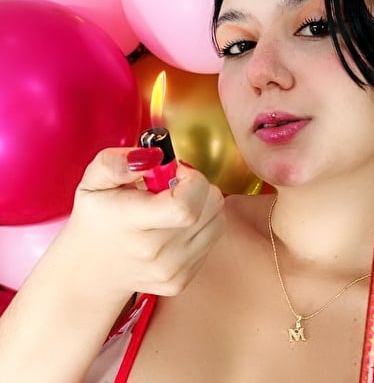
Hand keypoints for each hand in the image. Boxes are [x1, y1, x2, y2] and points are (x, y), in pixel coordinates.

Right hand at [62, 147, 223, 299]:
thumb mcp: (92, 182)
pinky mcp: (183, 280)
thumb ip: (116, 163)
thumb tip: (153, 157)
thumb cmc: (96, 220)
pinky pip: (212, 239)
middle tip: (173, 186)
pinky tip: (174, 227)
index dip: (192, 179)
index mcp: (132, 225)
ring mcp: (172, 270)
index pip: (185, 205)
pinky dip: (201, 226)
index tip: (176, 171)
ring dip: (203, 205)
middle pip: (211, 207)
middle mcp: (156, 253)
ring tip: (173, 206)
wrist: (90, 273)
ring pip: (218, 220)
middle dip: (199, 187)